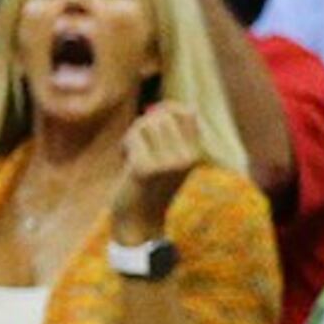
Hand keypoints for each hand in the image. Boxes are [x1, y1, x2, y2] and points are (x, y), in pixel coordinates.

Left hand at [115, 98, 205, 241]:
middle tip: (140, 144)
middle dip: (144, 125)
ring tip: (134, 153)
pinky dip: (125, 146)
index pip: (187, 112)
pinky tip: (127, 161)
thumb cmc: (151, 181)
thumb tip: (165, 105)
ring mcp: (168, 164)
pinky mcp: (145, 169)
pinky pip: (132, 138)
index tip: (155, 118)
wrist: (140, 218)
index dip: (166, 108)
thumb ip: (170, 130)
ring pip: (144, 125)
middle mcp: (187, 158)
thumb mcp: (169, 154)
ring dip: (133, 135)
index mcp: (197, 153)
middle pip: (161, 116)